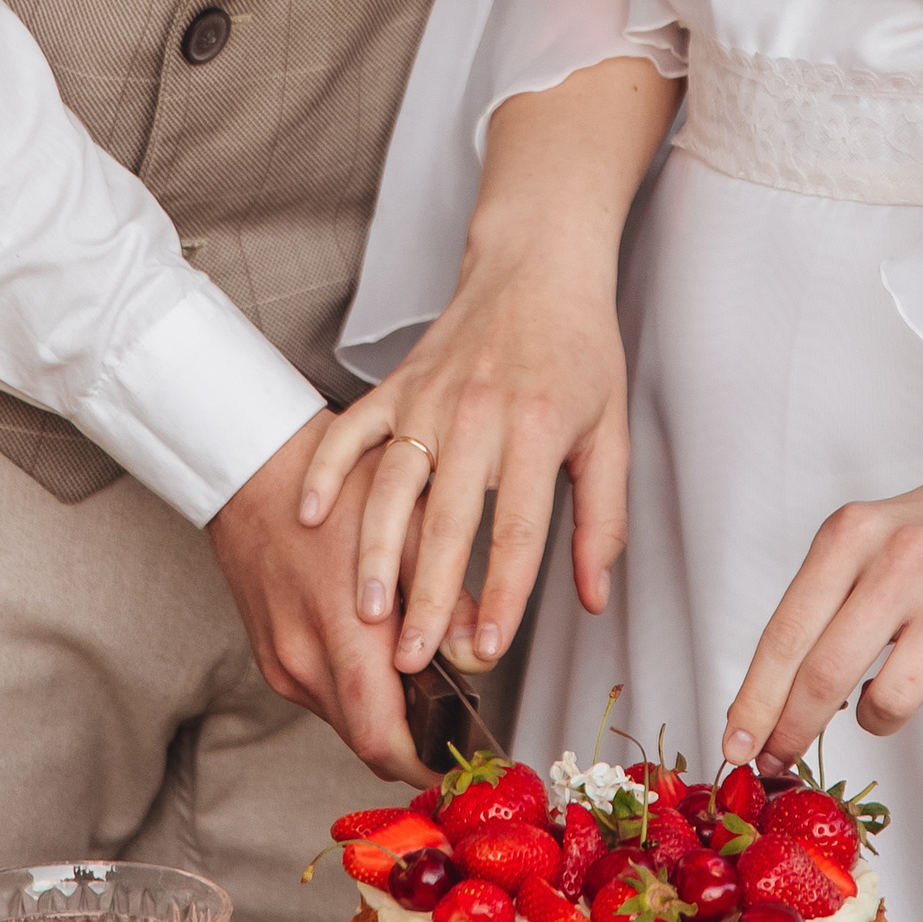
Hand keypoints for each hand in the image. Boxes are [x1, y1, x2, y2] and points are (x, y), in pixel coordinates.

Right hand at [208, 410, 428, 784]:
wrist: (251, 471)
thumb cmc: (333, 486)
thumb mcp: (409, 525)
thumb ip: (447, 596)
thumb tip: (481, 654)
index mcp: (343, 631)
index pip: (383, 739)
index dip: (426, 764)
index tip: (459, 760)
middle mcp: (304, 660)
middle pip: (367, 742)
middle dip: (413, 744)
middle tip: (453, 727)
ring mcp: (282, 663)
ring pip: (345, 722)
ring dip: (384, 716)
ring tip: (420, 676)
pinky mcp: (271, 657)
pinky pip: (323, 696)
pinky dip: (356, 691)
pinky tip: (377, 651)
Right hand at [296, 56, 673, 680]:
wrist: (536, 264)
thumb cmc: (577, 349)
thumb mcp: (610, 433)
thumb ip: (602, 520)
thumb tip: (594, 596)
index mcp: (539, 429)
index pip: (520, 528)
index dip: (505, 593)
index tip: (490, 646)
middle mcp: (479, 414)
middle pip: (449, 519)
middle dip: (429, 595)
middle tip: (412, 657)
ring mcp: (429, 397)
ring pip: (392, 484)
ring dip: (374, 550)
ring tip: (364, 608)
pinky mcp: (397, 385)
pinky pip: (352, 432)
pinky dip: (328, 472)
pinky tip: (313, 517)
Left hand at [721, 440, 922, 767]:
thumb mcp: (862, 542)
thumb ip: (819, 608)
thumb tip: (773, 705)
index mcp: (852, 535)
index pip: (786, 635)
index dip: (755, 701)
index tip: (734, 746)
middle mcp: (903, 560)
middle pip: (825, 675)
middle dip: (792, 731)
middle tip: (779, 759)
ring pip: (890, 703)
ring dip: (877, 718)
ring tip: (889, 690)